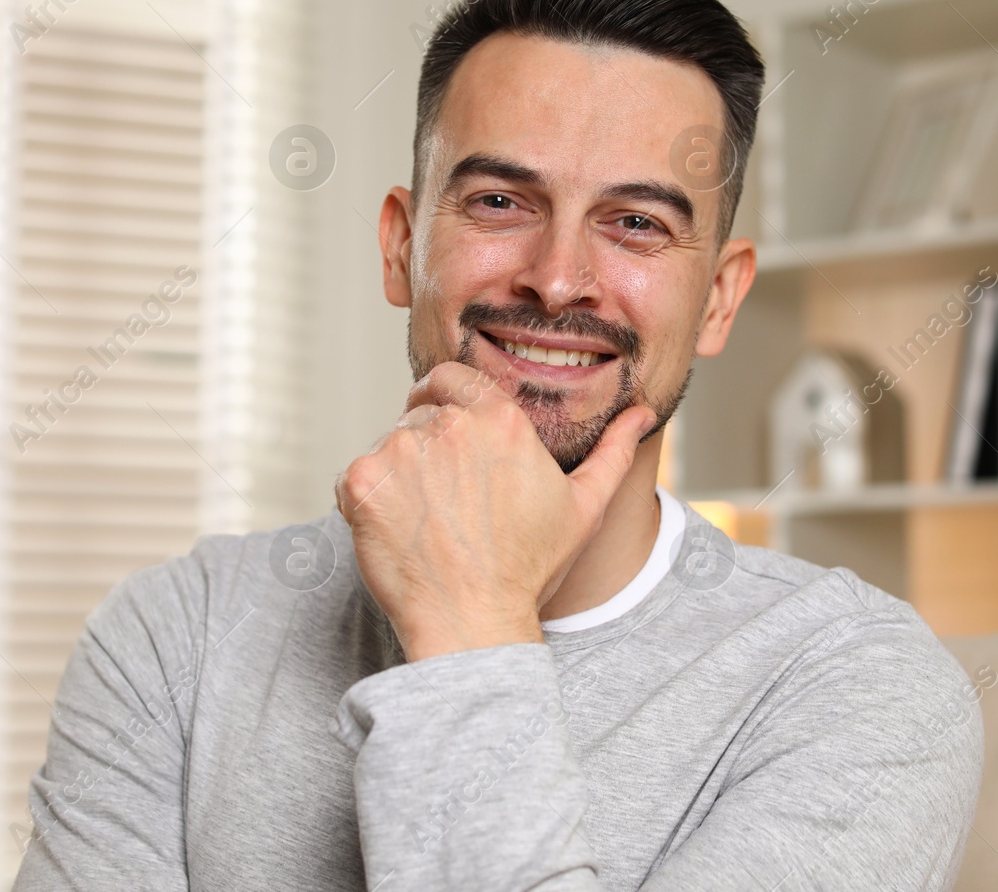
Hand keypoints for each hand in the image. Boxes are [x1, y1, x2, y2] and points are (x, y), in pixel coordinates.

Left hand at [336, 361, 655, 661]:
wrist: (472, 622)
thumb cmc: (529, 569)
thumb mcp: (583, 507)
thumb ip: (612, 451)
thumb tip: (642, 413)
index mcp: (500, 420)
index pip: (453, 375)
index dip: (445, 396)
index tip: (444, 425)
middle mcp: (449, 424)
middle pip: (420, 414)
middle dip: (427, 446)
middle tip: (443, 498)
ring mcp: (400, 451)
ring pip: (389, 445)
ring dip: (399, 474)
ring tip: (426, 523)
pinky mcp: (362, 481)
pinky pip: (355, 475)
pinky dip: (369, 500)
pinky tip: (400, 532)